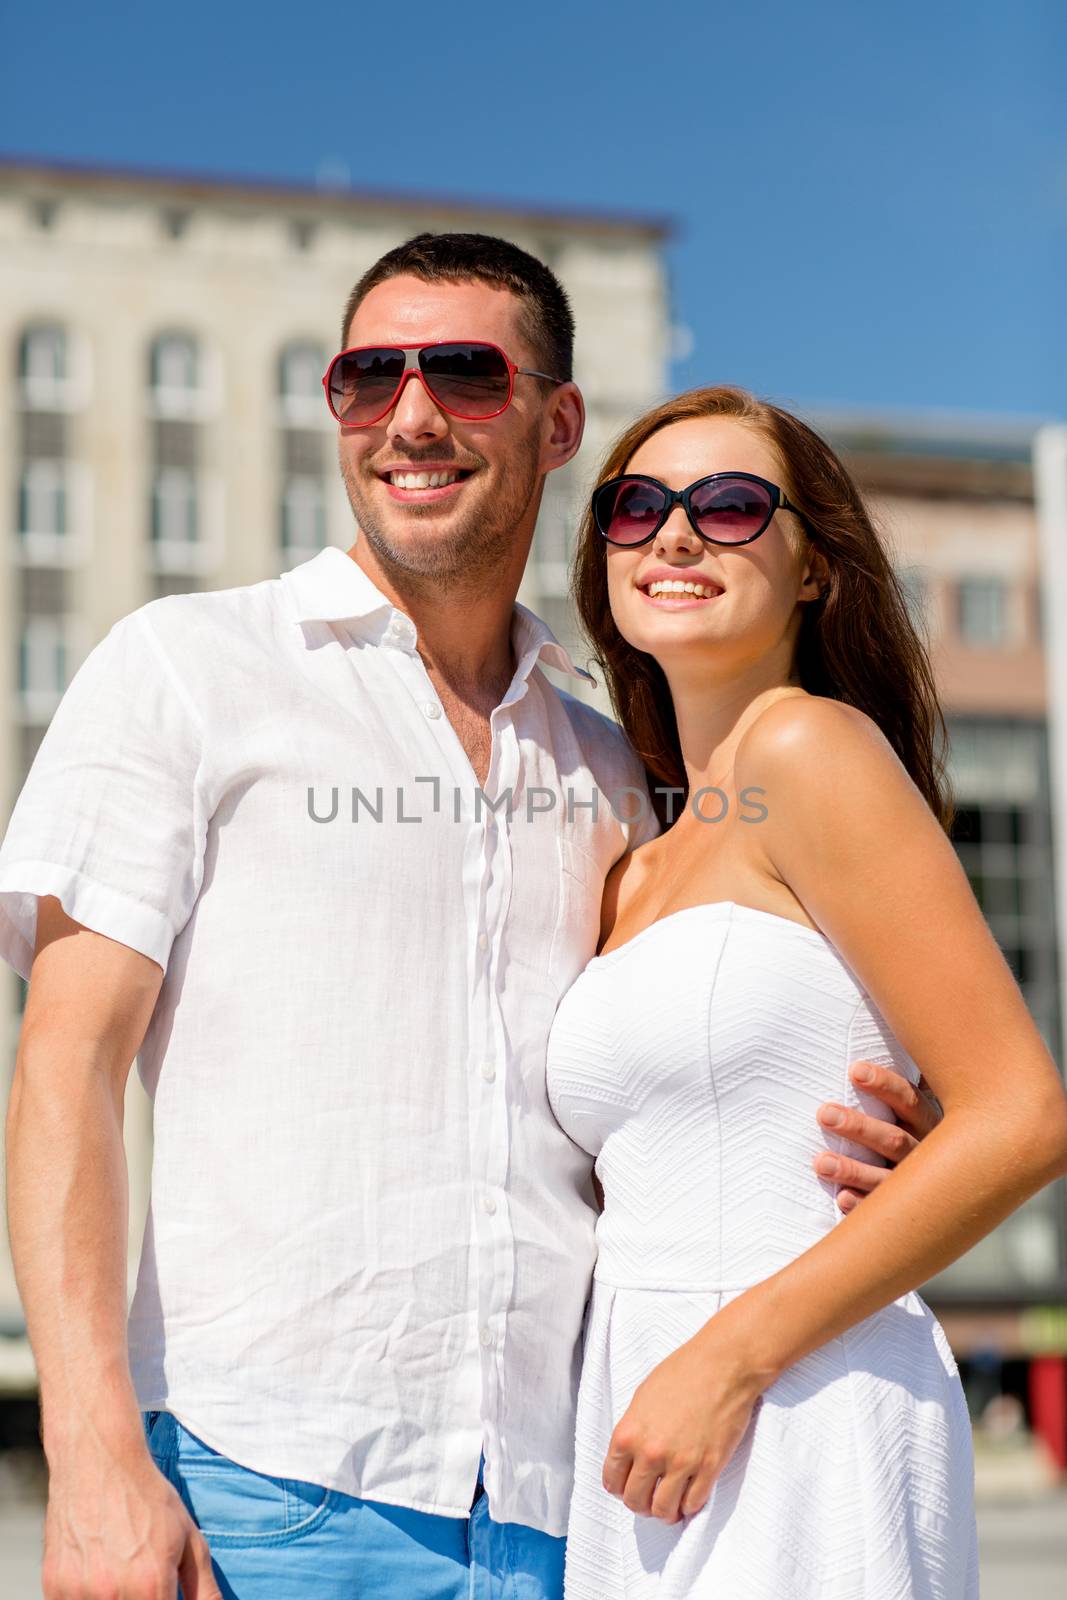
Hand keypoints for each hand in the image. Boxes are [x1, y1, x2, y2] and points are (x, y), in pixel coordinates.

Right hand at [42, 1442, 220, 1599]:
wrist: (98, 1462)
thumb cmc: (148, 1499)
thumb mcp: (189, 1539)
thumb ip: (204, 1589)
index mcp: (151, 1586)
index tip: (163, 1593)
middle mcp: (113, 1595)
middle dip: (143, 1599)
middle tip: (141, 1578)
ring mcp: (78, 1594)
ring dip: (114, 1597)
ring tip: (118, 1569)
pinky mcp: (54, 1588)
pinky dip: (87, 1596)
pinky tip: (97, 1572)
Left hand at [602, 1327, 761, 1522]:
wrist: (722, 1365)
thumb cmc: (682, 1372)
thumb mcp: (642, 1398)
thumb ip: (633, 1431)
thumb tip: (630, 1458)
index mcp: (629, 1433)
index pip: (612, 1480)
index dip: (618, 1487)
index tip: (626, 1487)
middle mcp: (651, 1453)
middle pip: (634, 1500)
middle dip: (639, 1503)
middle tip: (648, 1497)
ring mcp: (681, 1462)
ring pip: (663, 1510)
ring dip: (663, 1511)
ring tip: (668, 1503)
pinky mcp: (709, 1467)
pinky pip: (693, 1504)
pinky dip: (689, 1506)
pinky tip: (689, 1496)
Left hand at [814, 1060, 943, 1214]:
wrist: (959, 1195)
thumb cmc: (919, 1140)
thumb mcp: (918, 1116)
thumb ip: (898, 1093)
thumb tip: (867, 1050)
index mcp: (932, 1125)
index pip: (909, 1100)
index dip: (883, 1085)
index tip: (853, 1070)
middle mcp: (930, 1156)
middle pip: (894, 1139)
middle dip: (858, 1126)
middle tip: (822, 1112)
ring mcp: (921, 1189)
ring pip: (887, 1180)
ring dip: (853, 1170)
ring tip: (820, 1162)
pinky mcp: (910, 1215)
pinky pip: (886, 1213)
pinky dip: (863, 1205)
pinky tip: (841, 1198)